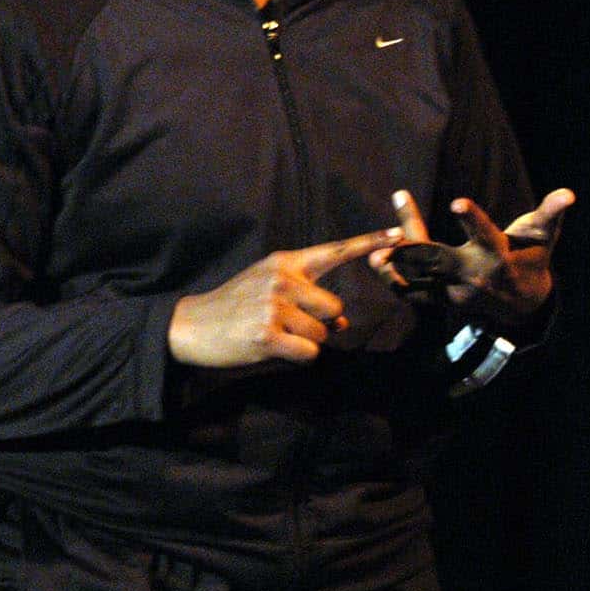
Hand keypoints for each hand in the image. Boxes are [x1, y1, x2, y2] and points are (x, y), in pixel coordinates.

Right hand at [168, 230, 399, 367]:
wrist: (192, 325)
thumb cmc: (235, 305)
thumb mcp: (268, 285)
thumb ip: (306, 294)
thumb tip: (340, 322)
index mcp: (286, 262)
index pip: (335, 250)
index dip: (369, 243)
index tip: (397, 234)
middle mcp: (283, 280)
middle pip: (335, 309)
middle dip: (321, 324)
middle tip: (290, 325)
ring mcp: (275, 307)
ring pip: (322, 334)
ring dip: (306, 341)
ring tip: (275, 334)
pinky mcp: (268, 335)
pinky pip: (309, 352)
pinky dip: (298, 356)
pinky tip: (274, 349)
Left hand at [369, 187, 574, 323]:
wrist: (522, 304)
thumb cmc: (530, 257)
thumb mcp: (542, 235)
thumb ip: (551, 212)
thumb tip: (569, 192)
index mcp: (498, 256)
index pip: (486, 235)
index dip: (472, 219)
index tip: (457, 200)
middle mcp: (474, 276)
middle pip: (440, 260)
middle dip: (416, 248)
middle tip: (392, 237)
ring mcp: (454, 292)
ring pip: (420, 276)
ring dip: (396, 264)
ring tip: (373, 251)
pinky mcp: (441, 301)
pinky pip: (412, 291)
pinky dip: (392, 278)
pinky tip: (374, 259)